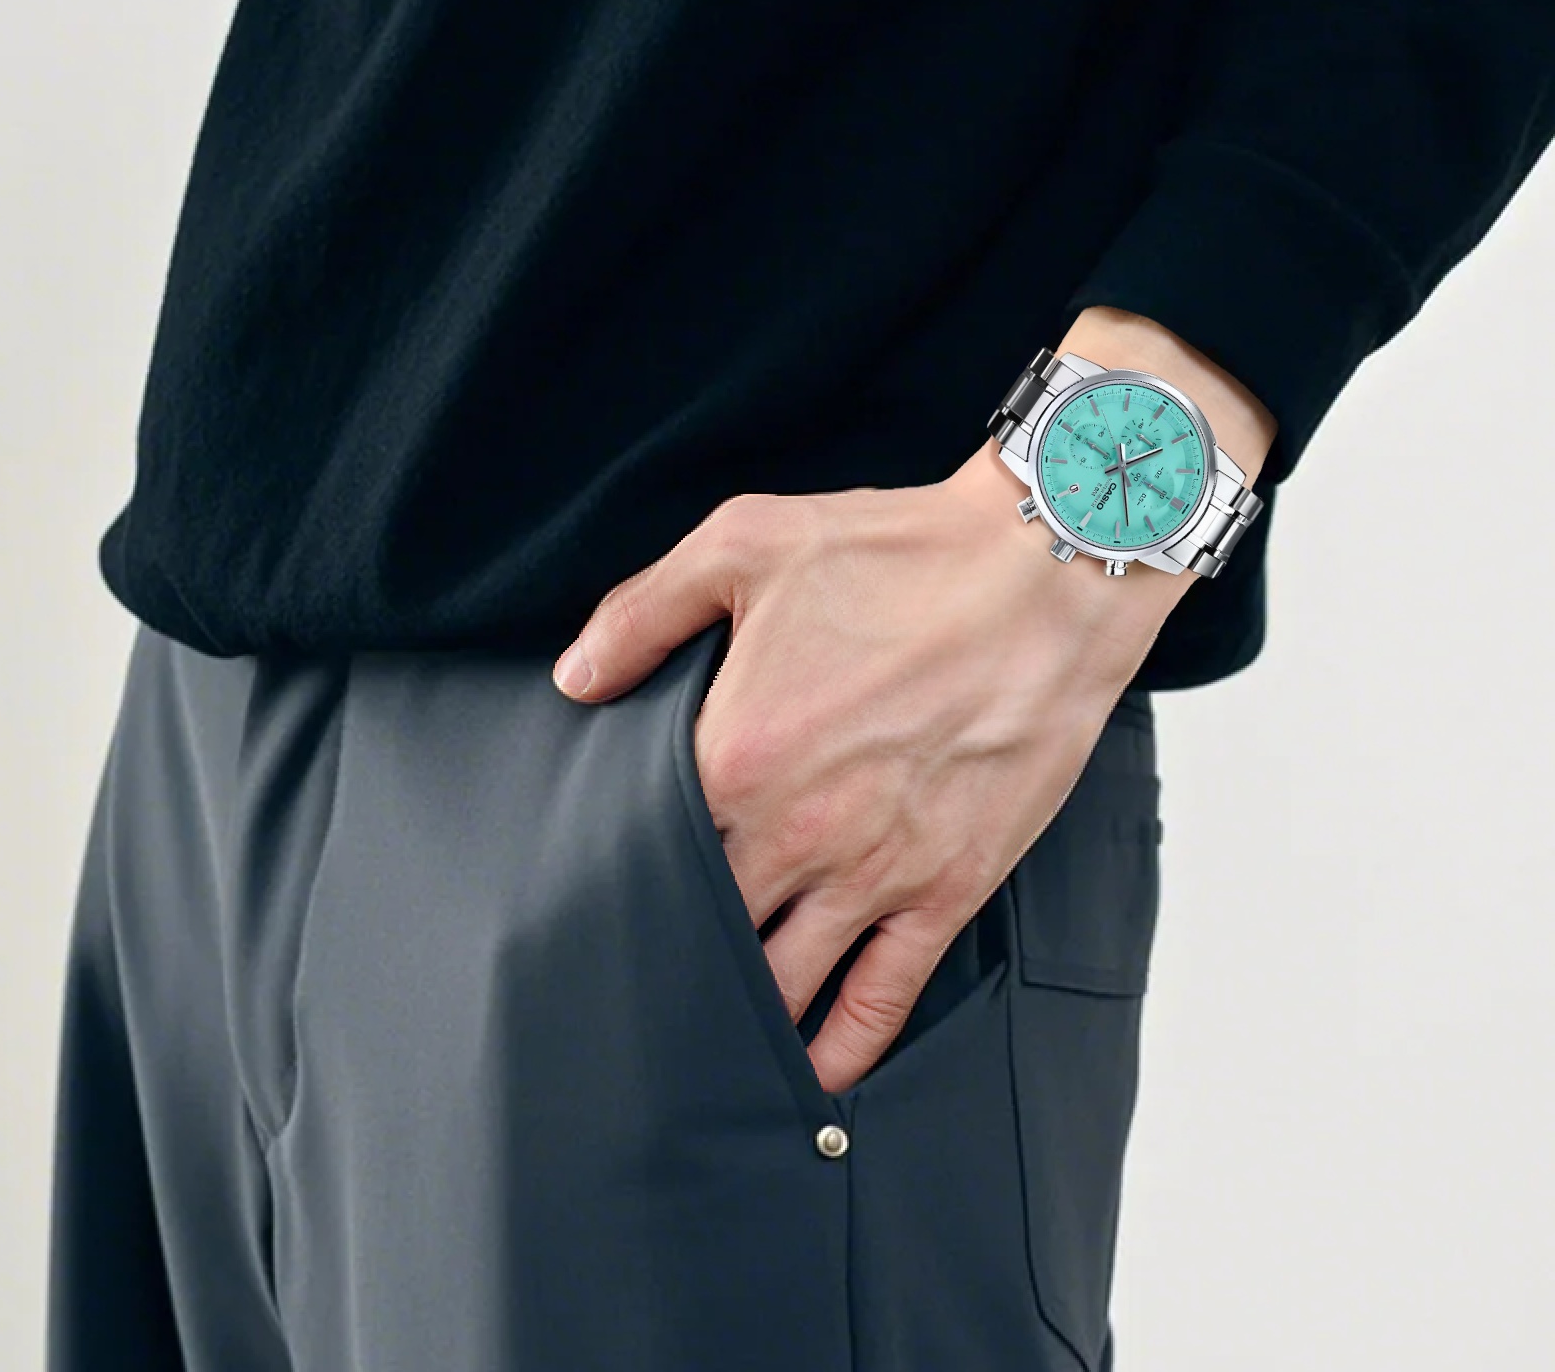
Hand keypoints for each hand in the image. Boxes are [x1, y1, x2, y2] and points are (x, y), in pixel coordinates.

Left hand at [552, 448, 1184, 1092]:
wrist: (1045, 572)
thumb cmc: (899, 553)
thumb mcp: (746, 545)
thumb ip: (644, 613)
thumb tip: (575, 678)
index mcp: (734, 756)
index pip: (646, 853)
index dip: (615, 881)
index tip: (595, 899)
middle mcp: (797, 832)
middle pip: (706, 930)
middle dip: (670, 958)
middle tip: (637, 983)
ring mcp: (876, 870)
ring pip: (784, 981)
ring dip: (742, 1015)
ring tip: (706, 1040)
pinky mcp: (947, 886)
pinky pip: (885, 995)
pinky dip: (844, 1046)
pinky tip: (814, 1076)